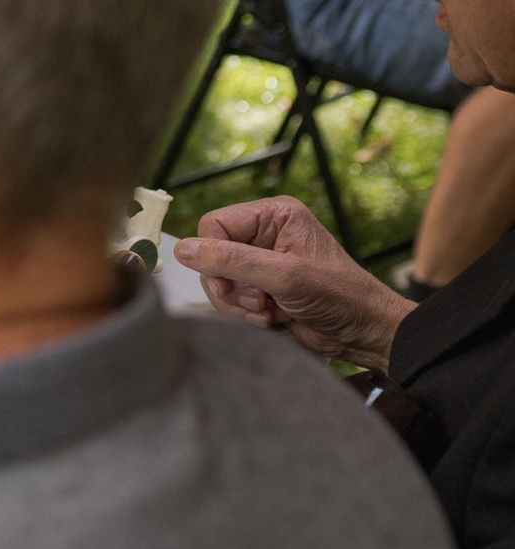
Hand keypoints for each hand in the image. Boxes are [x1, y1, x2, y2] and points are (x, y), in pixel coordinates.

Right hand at [172, 196, 413, 373]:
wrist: (365, 332)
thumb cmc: (340, 296)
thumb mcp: (285, 276)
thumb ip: (232, 260)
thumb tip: (183, 249)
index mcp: (273, 215)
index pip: (214, 225)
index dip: (214, 256)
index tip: (230, 283)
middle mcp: (265, 234)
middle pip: (212, 256)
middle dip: (231, 285)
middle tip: (261, 300)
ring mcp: (262, 262)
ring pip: (217, 281)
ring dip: (239, 303)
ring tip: (270, 311)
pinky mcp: (262, 287)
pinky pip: (230, 299)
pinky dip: (245, 314)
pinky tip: (273, 318)